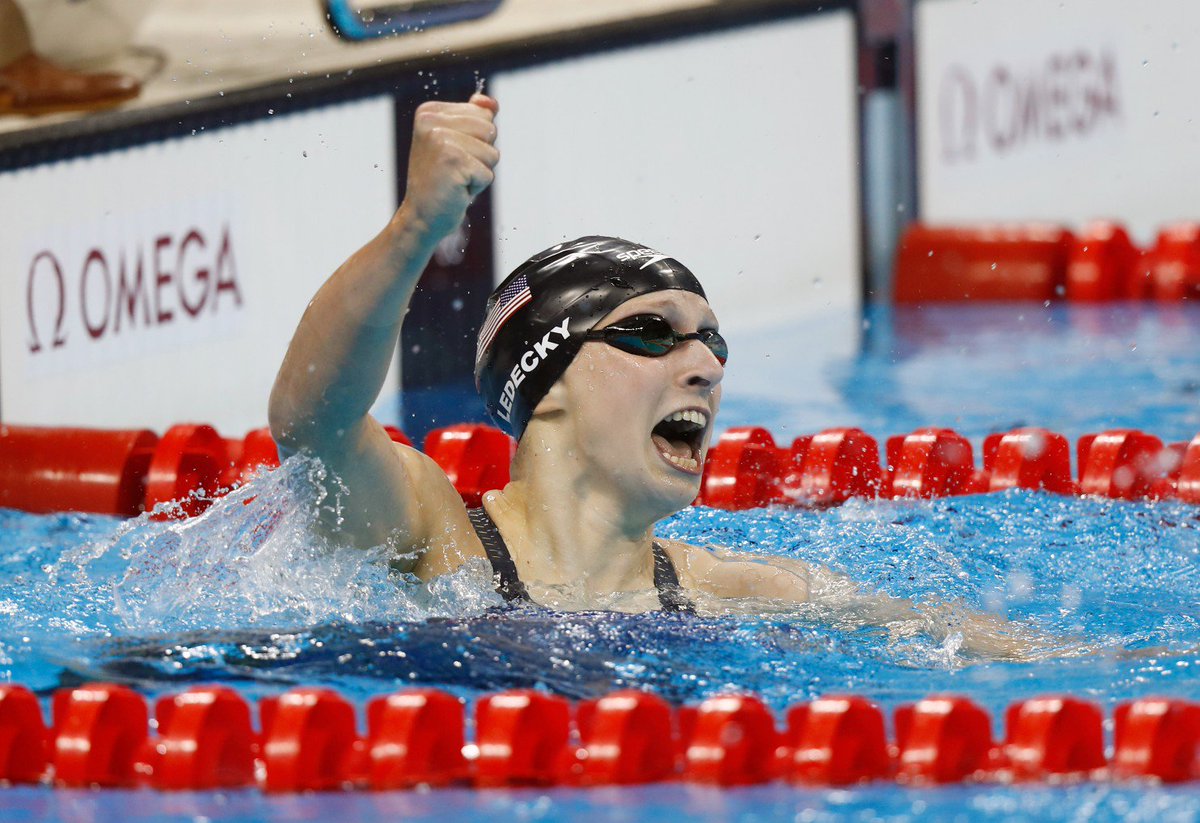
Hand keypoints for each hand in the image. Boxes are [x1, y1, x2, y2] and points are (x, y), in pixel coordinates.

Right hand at [399, 93, 499, 240]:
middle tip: (455, 170)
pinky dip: (477, 187)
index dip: (477, 141)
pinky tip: (456, 190)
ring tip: (455, 179)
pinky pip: (488, 173)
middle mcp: (430, 122)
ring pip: (492, 152)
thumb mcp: (456, 144)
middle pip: (490, 130)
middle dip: (481, 155)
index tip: (451, 156)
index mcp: (429, 112)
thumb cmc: (441, 181)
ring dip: (480, 172)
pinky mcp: (452, 161)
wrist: (421, 217)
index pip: (483, 114)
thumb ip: (474, 118)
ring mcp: (440, 140)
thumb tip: (492, 103)